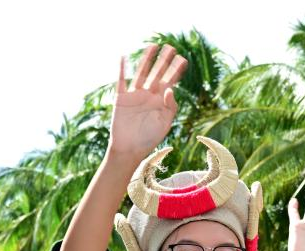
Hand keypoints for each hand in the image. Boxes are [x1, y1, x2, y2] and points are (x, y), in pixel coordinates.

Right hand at [108, 44, 188, 161]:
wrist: (129, 149)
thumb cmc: (149, 139)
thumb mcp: (164, 124)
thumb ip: (170, 107)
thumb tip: (170, 88)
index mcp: (160, 101)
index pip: (170, 82)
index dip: (176, 71)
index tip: (183, 60)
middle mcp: (148, 95)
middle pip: (157, 74)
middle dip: (164, 61)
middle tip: (171, 47)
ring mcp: (135, 95)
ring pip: (142, 73)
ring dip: (147, 60)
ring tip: (153, 46)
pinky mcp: (121, 98)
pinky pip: (121, 81)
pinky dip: (122, 69)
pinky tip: (124, 57)